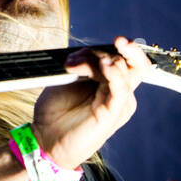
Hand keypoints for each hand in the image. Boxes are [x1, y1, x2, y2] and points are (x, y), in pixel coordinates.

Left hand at [33, 37, 148, 170]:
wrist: (45, 138)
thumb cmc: (55, 111)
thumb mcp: (67, 78)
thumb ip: (83, 64)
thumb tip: (93, 53)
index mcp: (110, 82)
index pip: (127, 59)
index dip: (120, 48)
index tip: (107, 43)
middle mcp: (118, 92)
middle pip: (135, 63)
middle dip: (122, 49)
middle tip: (114, 42)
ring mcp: (118, 103)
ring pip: (125, 72)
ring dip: (100, 61)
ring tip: (75, 66)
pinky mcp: (113, 114)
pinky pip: (120, 91)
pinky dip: (115, 75)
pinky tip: (105, 65)